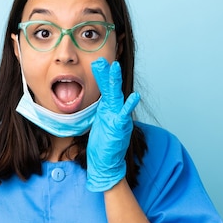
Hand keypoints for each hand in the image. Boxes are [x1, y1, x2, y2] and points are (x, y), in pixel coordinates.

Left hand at [87, 58, 139, 191]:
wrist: (107, 163)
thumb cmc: (102, 145)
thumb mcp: (98, 123)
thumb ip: (98, 111)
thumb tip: (89, 101)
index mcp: (107, 109)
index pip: (105, 88)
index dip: (102, 75)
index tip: (98, 61)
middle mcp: (114, 111)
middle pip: (110, 88)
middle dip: (106, 73)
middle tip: (101, 59)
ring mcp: (118, 118)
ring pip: (116, 96)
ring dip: (115, 82)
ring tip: (115, 67)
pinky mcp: (120, 127)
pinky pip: (124, 115)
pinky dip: (129, 105)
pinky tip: (134, 96)